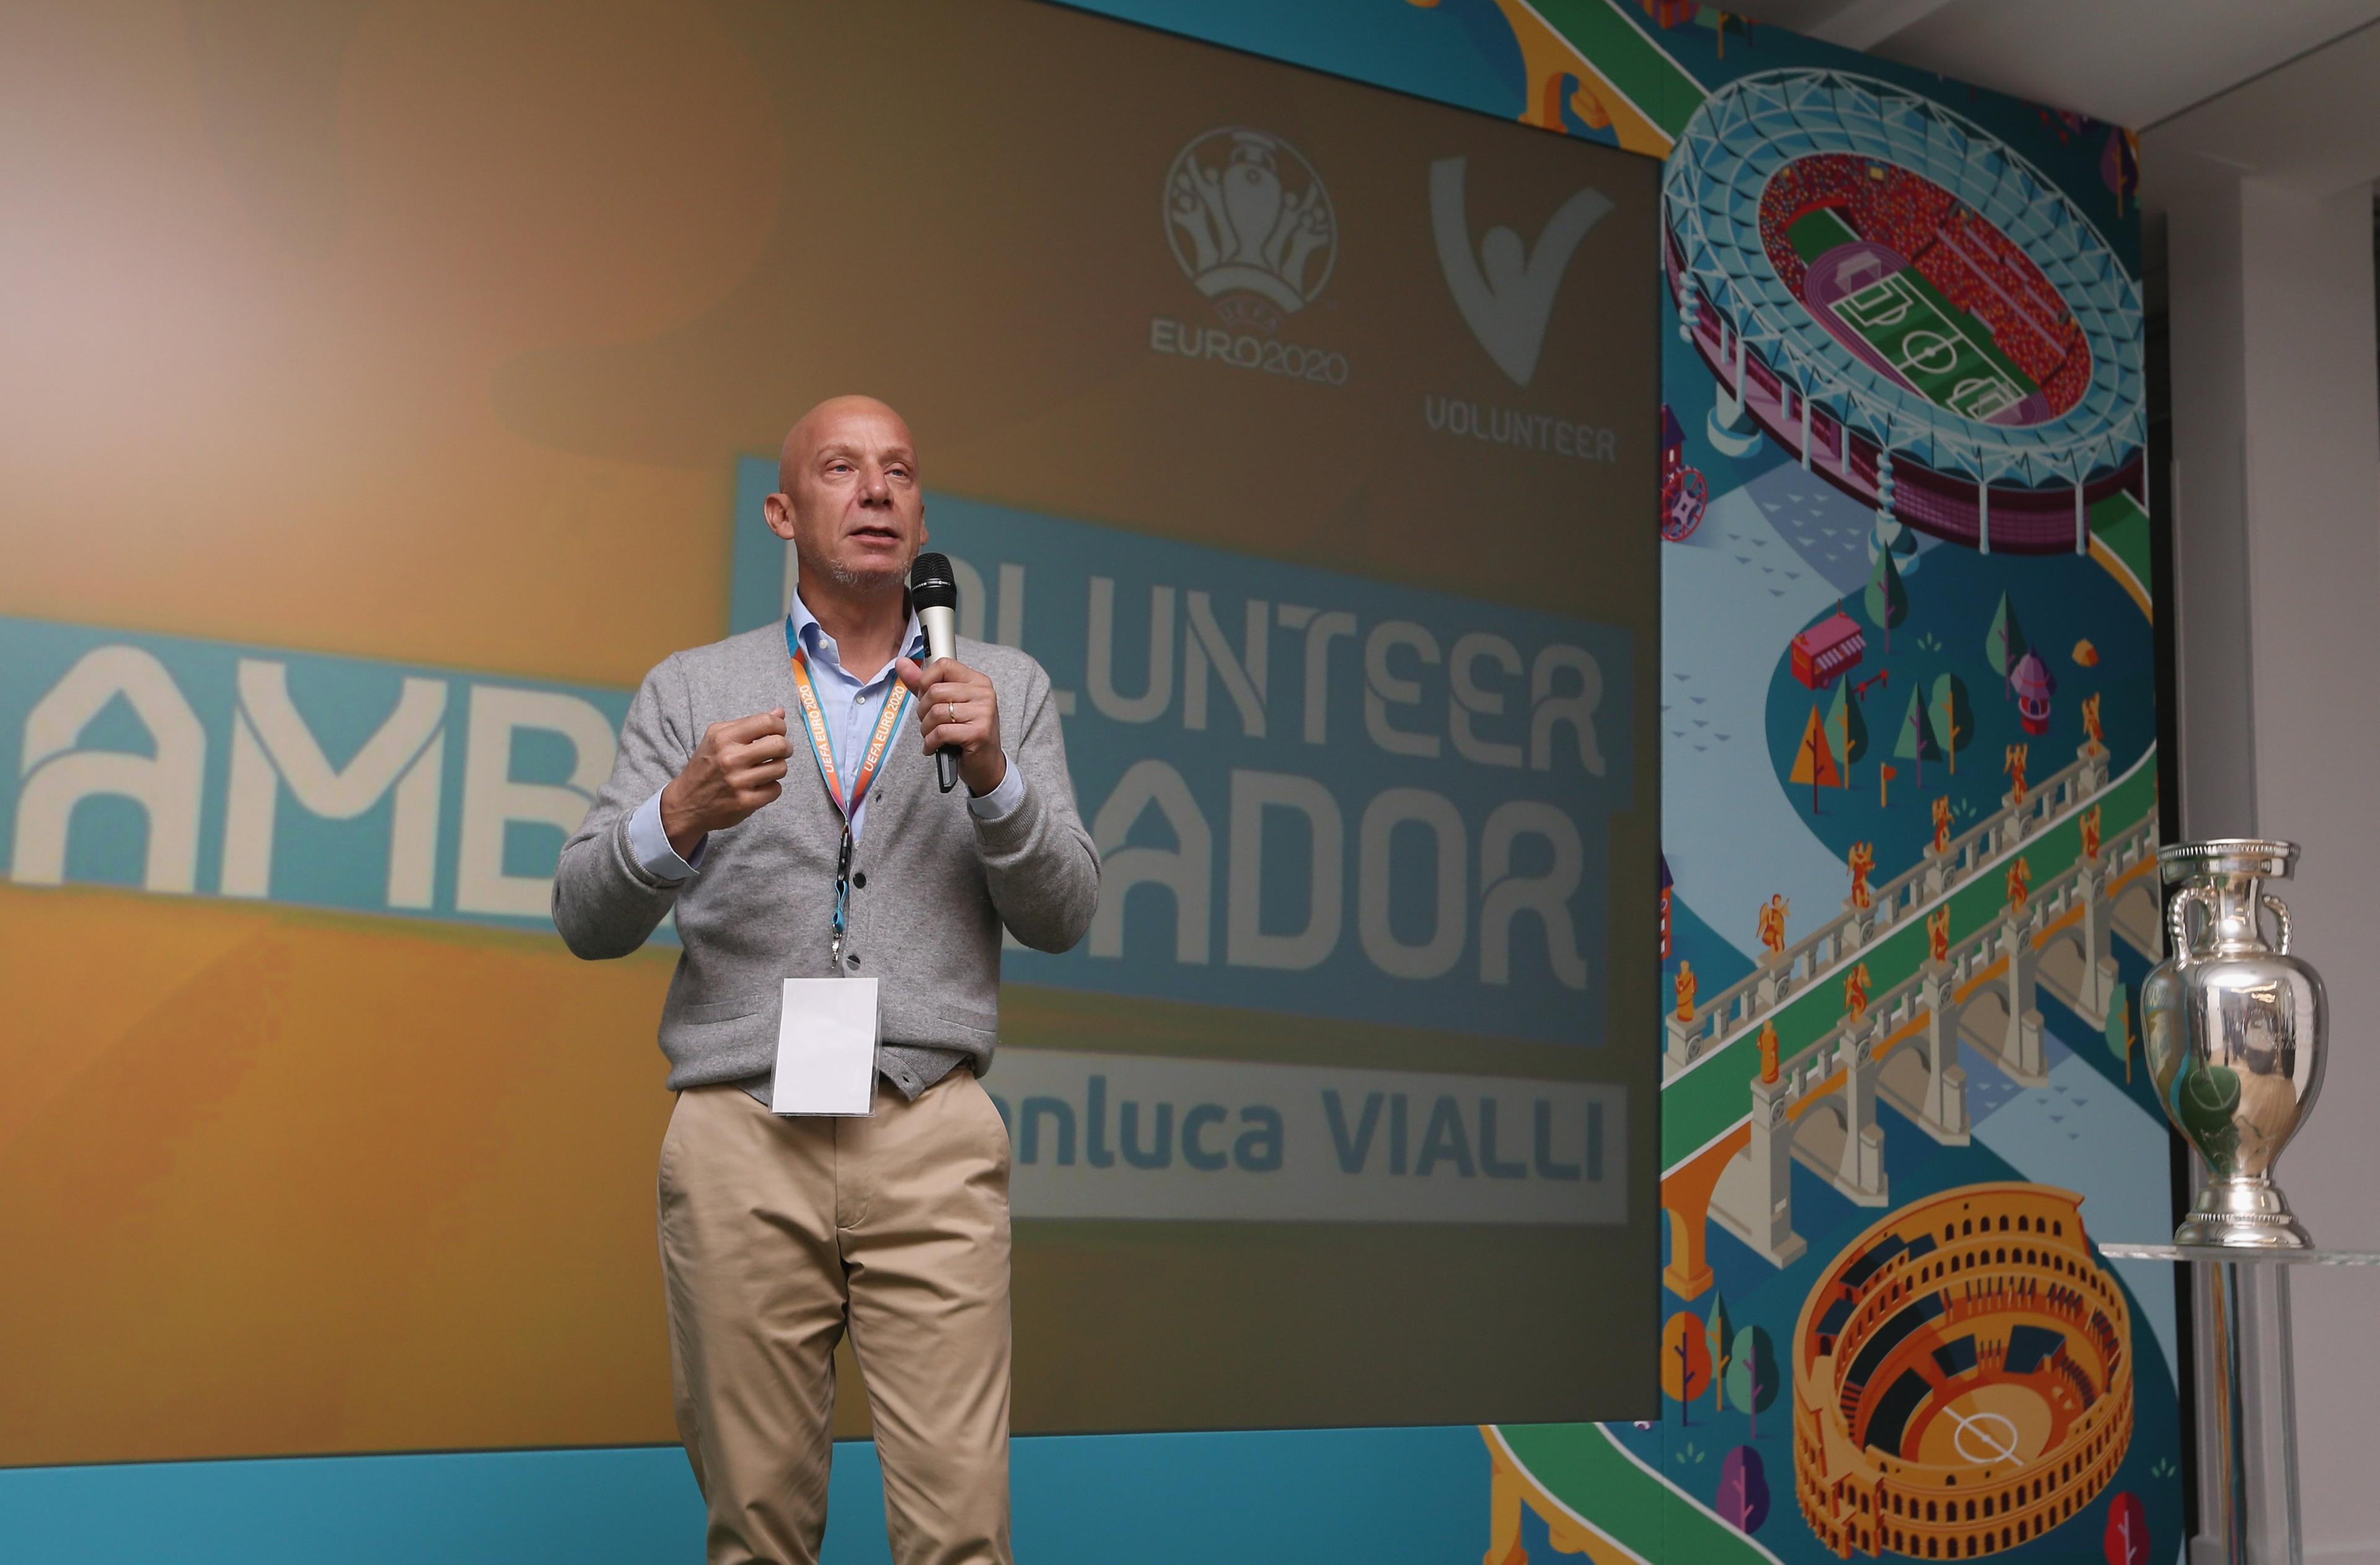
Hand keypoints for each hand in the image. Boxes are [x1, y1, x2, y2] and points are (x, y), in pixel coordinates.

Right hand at [660, 709, 790, 857]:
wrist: (686, 803)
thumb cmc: (705, 766)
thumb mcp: (717, 738)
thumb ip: (749, 724)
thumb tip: (780, 713)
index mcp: (723, 738)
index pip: (766, 722)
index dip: (780, 726)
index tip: (778, 732)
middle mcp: (730, 758)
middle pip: (779, 745)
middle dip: (786, 747)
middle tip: (780, 751)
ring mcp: (738, 782)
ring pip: (781, 768)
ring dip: (777, 768)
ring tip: (765, 769)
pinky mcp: (746, 802)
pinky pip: (776, 789)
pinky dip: (771, 787)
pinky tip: (759, 786)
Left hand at [897, 655, 1005, 796]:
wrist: (986, 764)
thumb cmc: (966, 733)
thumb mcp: (946, 704)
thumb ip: (923, 684)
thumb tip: (901, 663)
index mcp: (977, 681)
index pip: (943, 665)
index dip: (926, 681)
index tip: (926, 697)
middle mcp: (984, 693)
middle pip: (935, 691)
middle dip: (923, 711)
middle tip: (928, 723)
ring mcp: (984, 712)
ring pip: (936, 712)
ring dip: (926, 729)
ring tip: (932, 736)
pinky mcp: (979, 732)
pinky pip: (941, 732)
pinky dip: (930, 742)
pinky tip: (933, 747)